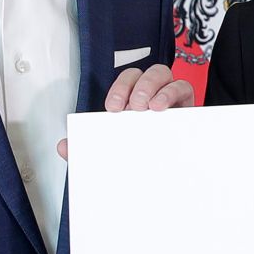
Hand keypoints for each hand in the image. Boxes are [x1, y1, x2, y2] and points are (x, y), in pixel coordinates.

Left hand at [57, 62, 193, 158]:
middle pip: (148, 72)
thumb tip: (63, 145)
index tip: (113, 108)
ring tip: (150, 107)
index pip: (128, 80)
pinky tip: (164, 109)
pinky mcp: (189, 109)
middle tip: (134, 107)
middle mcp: (154, 96)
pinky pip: (185, 89)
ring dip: (156, 86)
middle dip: (140, 85)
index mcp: (135, 102)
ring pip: (166, 75)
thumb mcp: (112, 154)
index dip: (120, 88)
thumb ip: (87, 148)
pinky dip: (174, 94)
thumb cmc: (139, 159)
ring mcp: (172, 101)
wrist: (163, 181)